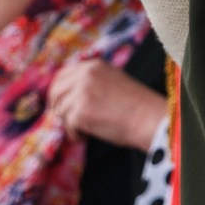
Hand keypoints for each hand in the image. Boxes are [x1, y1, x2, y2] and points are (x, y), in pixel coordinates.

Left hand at [47, 59, 166, 150]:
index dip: (58, 91)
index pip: (62, 75)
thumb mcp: (112, 81)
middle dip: (58, 107)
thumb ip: (91, 82)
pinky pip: (68, 125)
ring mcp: (81, 93)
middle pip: (56, 91)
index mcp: (93, 66)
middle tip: (66, 120)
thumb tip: (69, 95)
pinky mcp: (80, 112)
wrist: (148, 118)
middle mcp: (84, 75)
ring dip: (70, 123)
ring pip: (61, 110)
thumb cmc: (135, 105)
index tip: (59, 104)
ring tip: (84, 131)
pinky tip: (86, 137)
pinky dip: (75, 134)